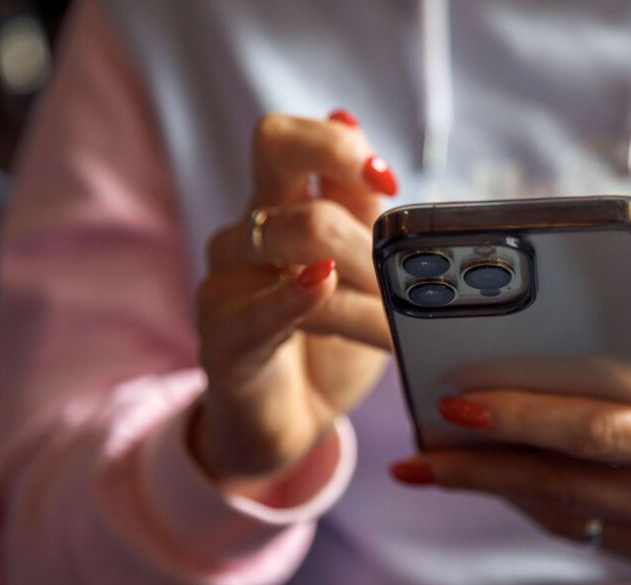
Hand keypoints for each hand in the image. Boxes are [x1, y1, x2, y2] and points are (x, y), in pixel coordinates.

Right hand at [191, 110, 397, 494]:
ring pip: (295, 233)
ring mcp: (228, 280)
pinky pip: (257, 305)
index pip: (289, 138)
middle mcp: (248, 231)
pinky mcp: (222, 337)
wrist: (291, 421)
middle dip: (362, 201)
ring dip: (365, 272)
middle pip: (276, 151)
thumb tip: (349, 117)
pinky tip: (324, 285)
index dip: (340, 144)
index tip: (388, 182)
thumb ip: (360, 208)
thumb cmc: (328, 342)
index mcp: (280, 207)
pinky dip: (296, 293)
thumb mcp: (359, 271)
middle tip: (408, 270)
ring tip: (403, 317)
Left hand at [390, 355, 630, 569]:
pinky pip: (585, 531)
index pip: (591, 434)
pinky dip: (539, 502)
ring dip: (497, 489)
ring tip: (439, 465)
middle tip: (414, 458)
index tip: (455, 406)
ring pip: (563, 514)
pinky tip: (502, 480)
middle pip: (559, 486)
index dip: (518, 420)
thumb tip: (543, 366)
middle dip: (477, 471)